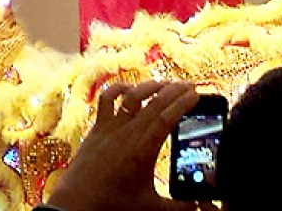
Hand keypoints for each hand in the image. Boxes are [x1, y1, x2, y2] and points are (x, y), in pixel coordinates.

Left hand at [45, 81, 212, 210]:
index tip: (196, 93)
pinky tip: (129, 88)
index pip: (166, 119)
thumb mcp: (152, 208)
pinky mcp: (96, 128)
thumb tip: (205, 206)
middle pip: (152, 104)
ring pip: (130, 98)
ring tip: (165, 83)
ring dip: (149, 87)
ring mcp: (109, 128)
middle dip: (173, 90)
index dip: (182, 104)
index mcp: (142, 151)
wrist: (76, 202)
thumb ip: (181, 207)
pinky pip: (106, 101)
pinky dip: (117, 90)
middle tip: (189, 84)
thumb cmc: (113, 205)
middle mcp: (126, 134)